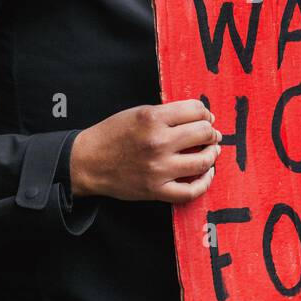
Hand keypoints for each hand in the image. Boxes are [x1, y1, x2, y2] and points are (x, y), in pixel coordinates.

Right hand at [69, 99, 222, 203]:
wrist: (87, 162)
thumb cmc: (111, 135)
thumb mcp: (137, 113)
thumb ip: (166, 114)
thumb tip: (199, 117)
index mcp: (152, 118)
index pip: (195, 110)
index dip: (205, 113)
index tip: (205, 117)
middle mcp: (158, 142)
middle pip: (203, 133)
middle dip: (211, 132)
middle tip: (211, 134)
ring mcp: (158, 168)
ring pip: (203, 161)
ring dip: (212, 154)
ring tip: (212, 151)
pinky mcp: (156, 189)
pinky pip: (190, 190)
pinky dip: (205, 182)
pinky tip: (207, 174)